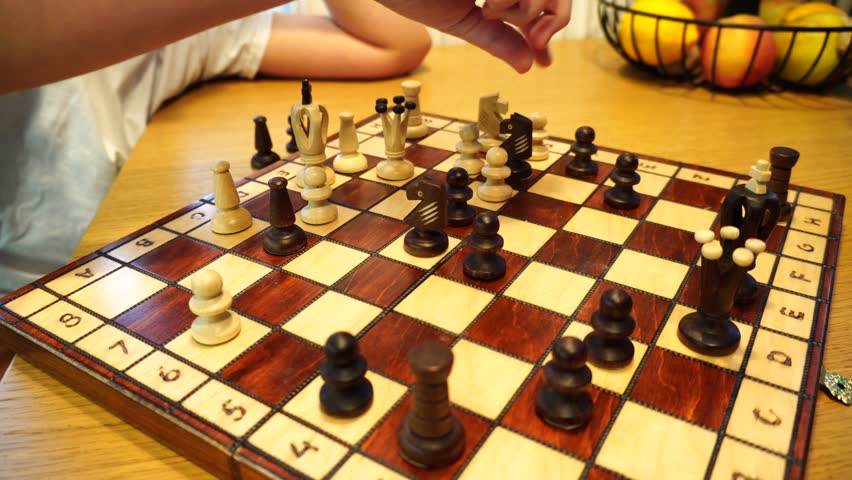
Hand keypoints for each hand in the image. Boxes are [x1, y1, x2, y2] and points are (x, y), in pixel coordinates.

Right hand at [375, 0, 571, 72]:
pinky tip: (488, 4)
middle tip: (535, 40)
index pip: (541, 3)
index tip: (545, 60)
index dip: (551, 29)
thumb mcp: (462, 22)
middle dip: (552, 18)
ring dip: (525, 6)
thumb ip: (496, 39)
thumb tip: (527, 65)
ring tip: (491, 10)